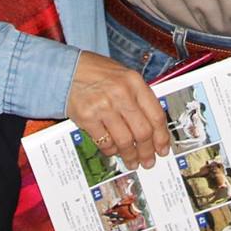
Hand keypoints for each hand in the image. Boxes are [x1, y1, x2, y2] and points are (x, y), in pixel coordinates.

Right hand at [66, 52, 170, 168]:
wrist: (67, 69)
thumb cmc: (97, 72)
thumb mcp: (124, 76)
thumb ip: (139, 97)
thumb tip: (153, 124)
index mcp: (134, 82)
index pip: (156, 115)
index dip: (162, 136)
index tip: (163, 148)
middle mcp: (121, 94)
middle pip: (142, 131)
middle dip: (147, 151)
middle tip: (148, 160)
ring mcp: (103, 106)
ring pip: (125, 141)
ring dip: (130, 155)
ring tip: (132, 161)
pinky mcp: (87, 118)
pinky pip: (105, 142)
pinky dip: (111, 150)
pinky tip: (113, 150)